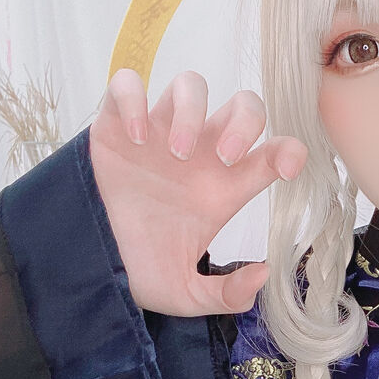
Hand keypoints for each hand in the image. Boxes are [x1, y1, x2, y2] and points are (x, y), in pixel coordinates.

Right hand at [87, 69, 306, 315]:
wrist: (89, 262)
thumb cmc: (141, 268)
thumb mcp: (186, 294)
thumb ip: (226, 295)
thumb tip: (262, 273)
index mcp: (223, 186)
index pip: (273, 152)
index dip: (289, 150)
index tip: (285, 166)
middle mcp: (199, 152)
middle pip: (244, 105)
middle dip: (243, 122)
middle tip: (224, 157)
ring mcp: (159, 133)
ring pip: (191, 84)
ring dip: (191, 112)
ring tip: (176, 154)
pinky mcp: (116, 123)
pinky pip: (128, 84)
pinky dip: (134, 100)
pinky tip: (136, 137)